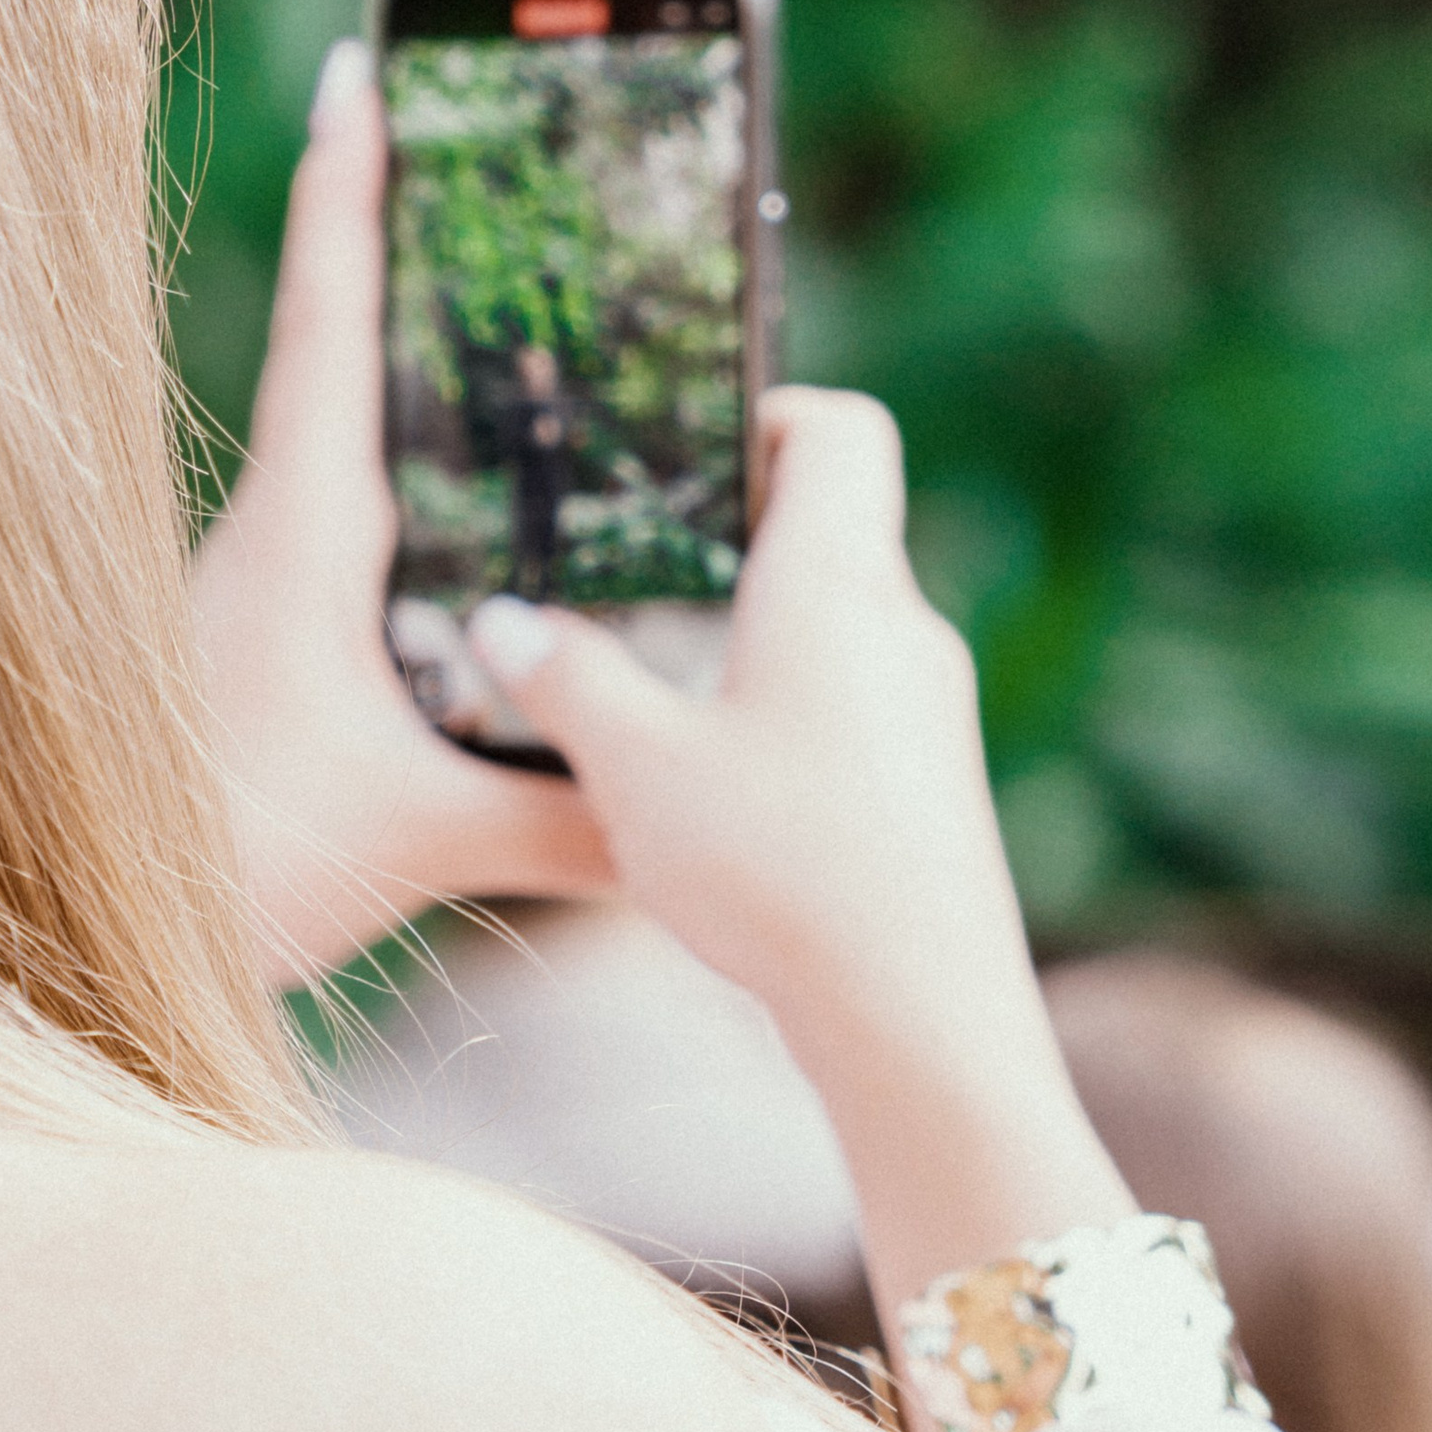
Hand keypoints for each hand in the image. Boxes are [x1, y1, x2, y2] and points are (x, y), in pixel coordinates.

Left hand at [191, 41, 613, 989]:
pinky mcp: (275, 634)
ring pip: (353, 432)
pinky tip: (486, 496)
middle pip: (351, 343)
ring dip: (417, 357)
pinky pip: (360, 516)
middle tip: (484, 139)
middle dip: (414, 240)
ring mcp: (271, 578)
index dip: (351, 187)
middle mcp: (280, 529)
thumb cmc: (227, 861)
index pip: (332, 316)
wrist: (76, 925)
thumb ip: (567, 815)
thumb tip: (693, 807)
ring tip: (514, 289)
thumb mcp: (419, 835)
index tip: (362, 65)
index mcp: (305, 527)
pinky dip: (420, 471)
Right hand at [465, 393, 1132, 1323]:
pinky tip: (717, 778)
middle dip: (731, 534)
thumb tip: (503, 621)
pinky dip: (785, 705)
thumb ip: (563, 680)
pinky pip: (853, 702)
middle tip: (632, 566)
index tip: (683, 454)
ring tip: (658, 678)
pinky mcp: (929, 783)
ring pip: (839, 621)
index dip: (766, 414)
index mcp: (835, 580)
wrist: (920, 1017)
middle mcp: (898, 624)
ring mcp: (927, 706)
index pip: (840, 429)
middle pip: (834, 524)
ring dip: (753, 628)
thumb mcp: (634, 768)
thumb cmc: (781, 869)